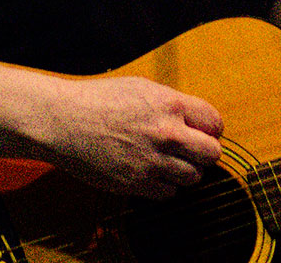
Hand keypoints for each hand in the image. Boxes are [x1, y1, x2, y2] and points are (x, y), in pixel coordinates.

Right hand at [46, 75, 223, 198]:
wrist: (65, 121)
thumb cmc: (99, 100)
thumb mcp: (142, 88)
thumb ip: (172, 104)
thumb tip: (194, 119)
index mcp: (170, 105)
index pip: (215, 123)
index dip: (211, 128)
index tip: (203, 132)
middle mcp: (167, 134)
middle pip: (212, 153)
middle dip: (204, 152)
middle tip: (191, 149)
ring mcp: (152, 161)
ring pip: (193, 177)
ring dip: (185, 170)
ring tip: (168, 161)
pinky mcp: (137, 184)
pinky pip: (168, 193)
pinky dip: (164, 186)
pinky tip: (150, 172)